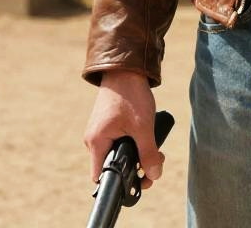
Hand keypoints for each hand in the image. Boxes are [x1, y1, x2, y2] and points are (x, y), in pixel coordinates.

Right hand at [83, 69, 163, 188]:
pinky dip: (133, 143)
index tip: (140, 183)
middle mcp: (94, 140)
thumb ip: (148, 153)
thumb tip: (154, 176)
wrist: (126, 68)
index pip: (102, 177)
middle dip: (136, 168)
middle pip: (112, 166)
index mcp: (96, 143)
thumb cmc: (131, 95)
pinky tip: (146, 137)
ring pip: (117, 153)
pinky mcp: (107, 124)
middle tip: (156, 164)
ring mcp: (99, 131)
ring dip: (137, 154)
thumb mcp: (143, 126)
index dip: (120, 183)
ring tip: (155, 150)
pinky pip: (118, 142)